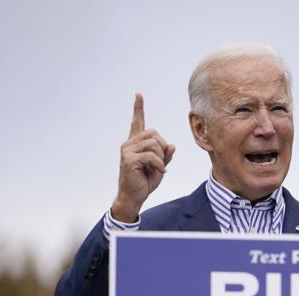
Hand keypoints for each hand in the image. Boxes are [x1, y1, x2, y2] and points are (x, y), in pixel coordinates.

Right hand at [111, 93, 175, 221]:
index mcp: (135, 143)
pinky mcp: (129, 159)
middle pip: (154, 133)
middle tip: (161, 162)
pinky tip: (158, 172)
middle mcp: (129, 143)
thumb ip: (166, 155)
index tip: (138, 95)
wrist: (134, 197)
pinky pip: (152, 156)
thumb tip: (171, 145)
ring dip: (161, 158)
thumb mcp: (160, 166)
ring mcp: (127, 150)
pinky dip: (159, 165)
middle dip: (163, 147)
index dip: (138, 108)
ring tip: (157, 168)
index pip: (137, 122)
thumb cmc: (145, 181)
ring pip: (154, 144)